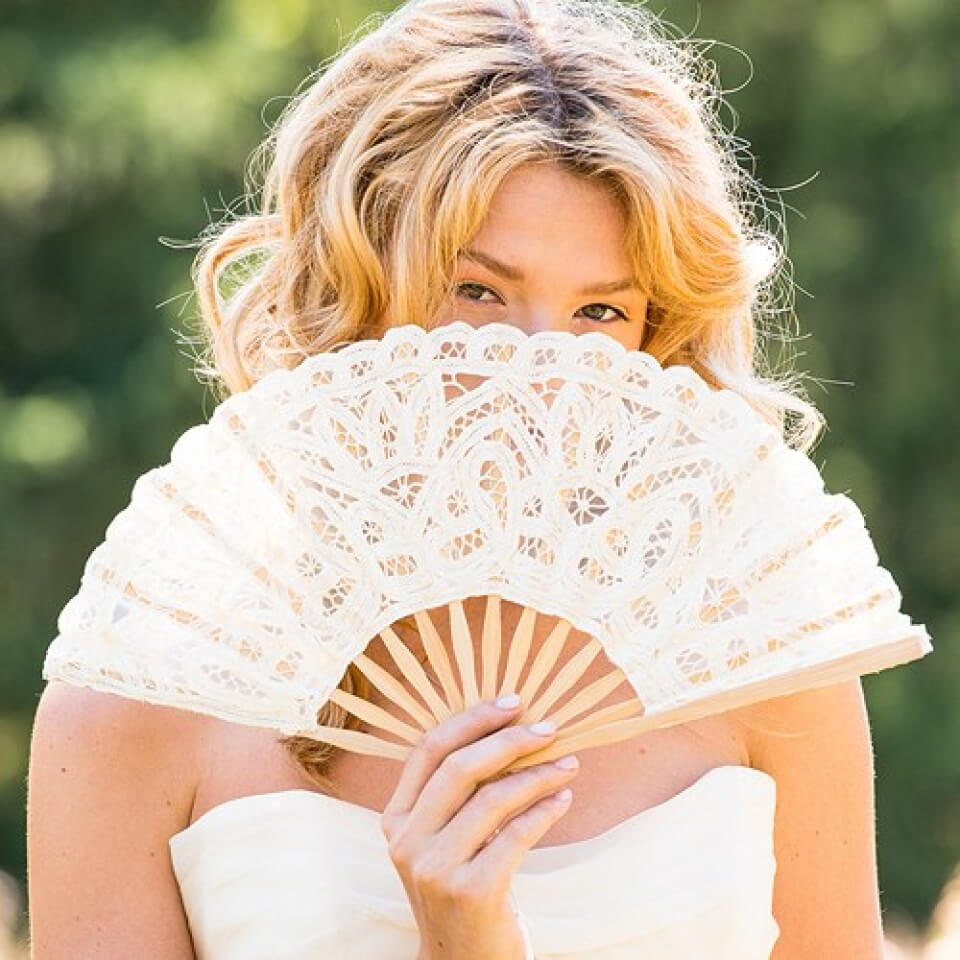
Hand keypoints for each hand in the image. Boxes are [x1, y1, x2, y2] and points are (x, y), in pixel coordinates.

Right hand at [380, 696, 578, 959]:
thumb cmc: (461, 886)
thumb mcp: (442, 839)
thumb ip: (457, 793)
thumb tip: (509, 728)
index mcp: (396, 819)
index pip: (428, 749)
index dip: (471, 719)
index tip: (512, 703)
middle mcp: (408, 842)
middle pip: (460, 768)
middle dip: (510, 740)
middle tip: (549, 728)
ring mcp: (436, 869)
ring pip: (493, 799)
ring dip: (538, 775)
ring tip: (567, 765)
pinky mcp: (472, 892)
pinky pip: (517, 834)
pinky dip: (545, 810)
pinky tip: (562, 798)